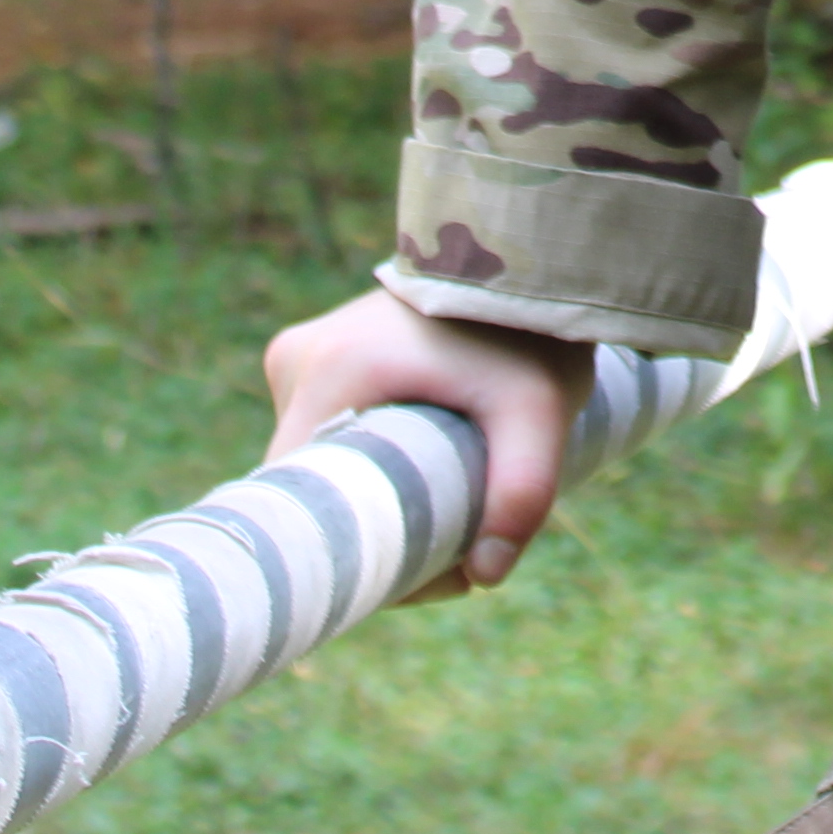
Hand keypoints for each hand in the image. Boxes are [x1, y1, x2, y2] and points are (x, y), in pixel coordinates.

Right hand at [260, 288, 597, 598]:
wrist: (524, 254)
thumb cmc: (528, 330)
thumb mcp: (538, 409)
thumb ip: (521, 490)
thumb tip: (485, 577)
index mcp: (323, 376)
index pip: (304, 505)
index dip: (356, 557)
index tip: (416, 580)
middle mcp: (294, 362)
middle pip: (314, 488)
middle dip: (378, 533)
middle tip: (453, 557)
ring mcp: (303, 355)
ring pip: (325, 464)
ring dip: (377, 497)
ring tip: (452, 514)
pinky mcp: (323, 355)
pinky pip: (334, 433)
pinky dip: (374, 463)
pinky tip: (427, 477)